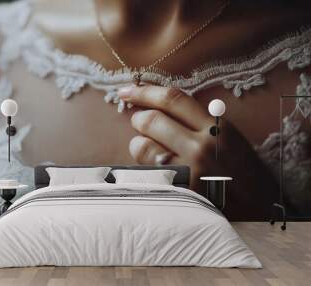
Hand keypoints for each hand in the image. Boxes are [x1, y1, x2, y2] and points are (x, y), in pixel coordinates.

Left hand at [118, 85, 277, 218]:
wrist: (261, 208)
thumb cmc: (243, 171)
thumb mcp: (229, 138)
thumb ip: (199, 121)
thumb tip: (161, 108)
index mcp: (217, 128)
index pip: (173, 99)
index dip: (145, 91)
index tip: (127, 90)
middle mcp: (201, 147)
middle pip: (152, 120)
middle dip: (138, 118)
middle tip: (139, 121)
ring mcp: (189, 172)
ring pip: (143, 146)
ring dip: (138, 143)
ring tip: (148, 147)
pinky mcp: (179, 193)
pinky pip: (147, 172)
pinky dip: (144, 166)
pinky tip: (154, 169)